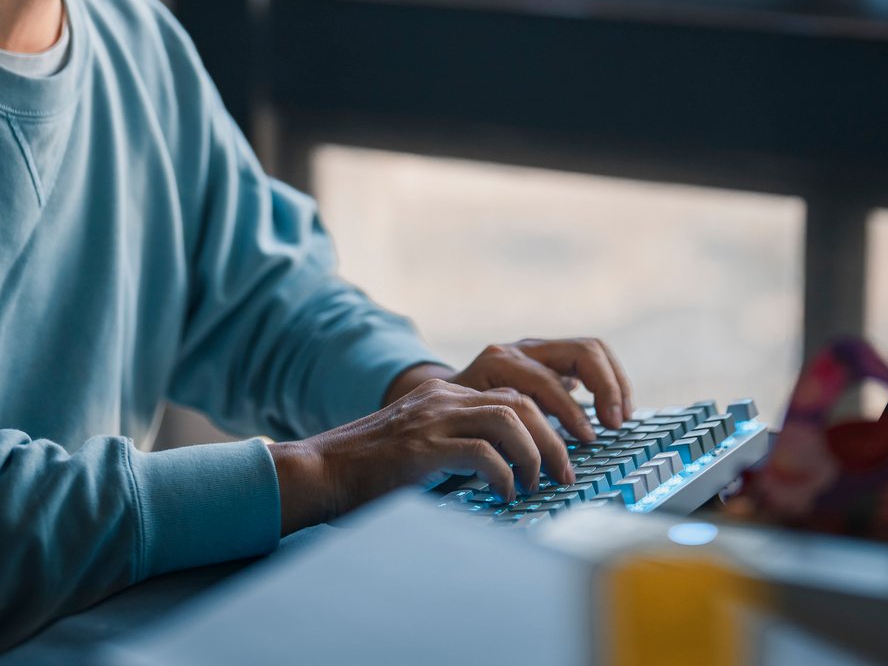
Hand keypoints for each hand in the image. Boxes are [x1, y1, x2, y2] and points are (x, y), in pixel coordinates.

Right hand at [269, 337, 634, 532]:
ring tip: (539, 484)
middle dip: (555, 437)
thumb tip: (509, 469)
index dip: (550, 416)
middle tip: (567, 472)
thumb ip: (461, 447)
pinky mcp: (422, 448)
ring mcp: (432, 420)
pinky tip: (503, 494)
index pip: (515, 391)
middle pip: (522, 401)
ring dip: (535, 455)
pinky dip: (503, 475)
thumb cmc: (370, 472)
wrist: (319, 471)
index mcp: (447, 397)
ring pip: (509, 419)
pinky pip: (482, 454)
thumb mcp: (424, 448)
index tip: (568, 448)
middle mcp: (443, 399)